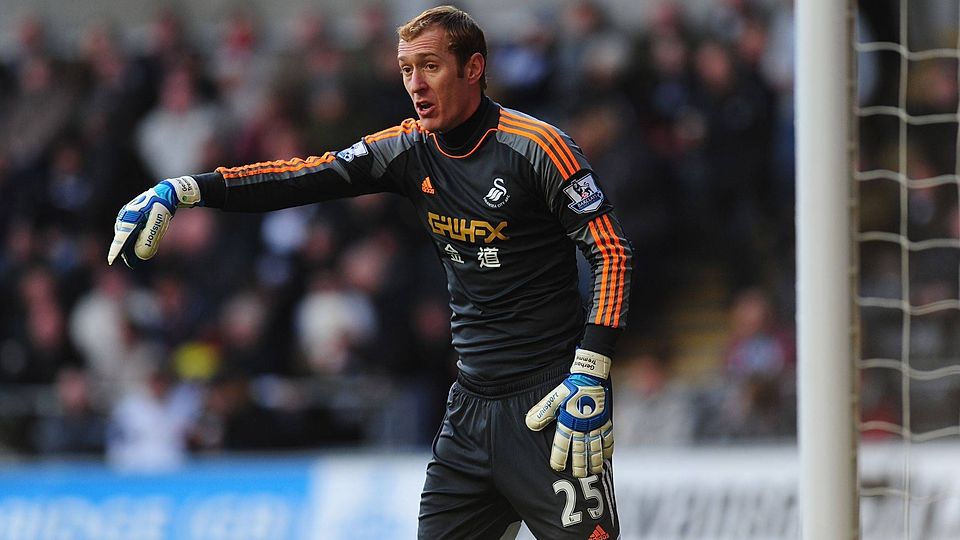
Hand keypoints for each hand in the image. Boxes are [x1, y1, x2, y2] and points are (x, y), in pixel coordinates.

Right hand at [107, 176, 201, 267]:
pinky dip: (133, 241)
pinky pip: (129, 232)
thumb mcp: (157, 223)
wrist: (165, 194)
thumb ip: (150, 238)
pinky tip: (137, 249)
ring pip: (125, 236)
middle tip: (131, 263)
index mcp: (129, 217)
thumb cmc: (162, 207)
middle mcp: (124, 216)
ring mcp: (126, 217)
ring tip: (133, 260)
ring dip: (129, 247)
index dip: (116, 250)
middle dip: (125, 251)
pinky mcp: (131, 218)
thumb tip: (141, 255)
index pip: (121, 237)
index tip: (111, 261)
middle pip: (122, 238)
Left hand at [525, 349, 613, 477]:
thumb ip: (542, 413)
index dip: (559, 457)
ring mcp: (595, 425)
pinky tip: (606, 458)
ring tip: (592, 472)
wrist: (590, 376)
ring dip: (594, 461)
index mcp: (567, 421)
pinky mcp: (605, 422)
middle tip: (578, 476)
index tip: (557, 468)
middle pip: (581, 451)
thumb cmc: (569, 388)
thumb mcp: (552, 398)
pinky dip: (608, 449)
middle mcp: (582, 426)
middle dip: (579, 465)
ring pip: (595, 448)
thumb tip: (529, 424)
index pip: (562, 444)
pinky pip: (608, 438)